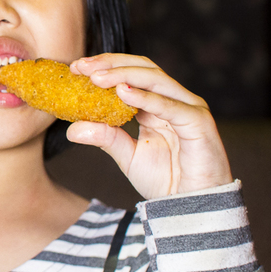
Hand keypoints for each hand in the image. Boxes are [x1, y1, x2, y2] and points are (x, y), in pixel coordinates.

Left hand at [66, 54, 232, 199]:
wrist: (191, 207)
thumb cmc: (166, 180)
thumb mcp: (127, 156)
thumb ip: (104, 138)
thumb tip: (71, 129)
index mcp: (157, 105)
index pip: (131, 74)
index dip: (105, 67)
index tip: (75, 68)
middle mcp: (174, 101)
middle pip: (143, 69)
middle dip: (111, 64)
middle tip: (82, 67)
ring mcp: (189, 109)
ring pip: (156, 80)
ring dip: (124, 75)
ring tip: (96, 78)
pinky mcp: (199, 123)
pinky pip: (171, 106)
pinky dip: (146, 98)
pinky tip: (122, 93)